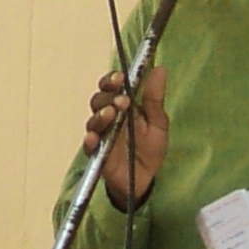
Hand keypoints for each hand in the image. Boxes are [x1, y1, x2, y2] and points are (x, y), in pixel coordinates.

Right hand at [86, 61, 169, 209]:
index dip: (112, 80)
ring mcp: (101, 135)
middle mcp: (108, 118)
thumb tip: (160, 69)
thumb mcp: (158, 123)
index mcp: (122, 106)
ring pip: (92, 120)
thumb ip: (155, 99)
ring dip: (100, 115)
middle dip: (108, 97)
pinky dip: (89, 140)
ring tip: (112, 113)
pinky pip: (88, 146)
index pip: (111, 87)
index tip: (120, 77)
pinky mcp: (97, 154)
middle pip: (99, 100)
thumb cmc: (149, 148)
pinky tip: (93, 138)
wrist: (146, 179)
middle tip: (123, 100)